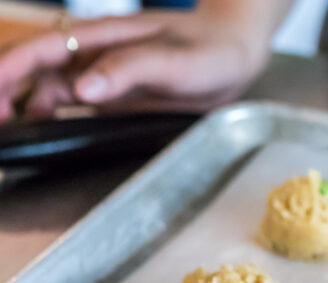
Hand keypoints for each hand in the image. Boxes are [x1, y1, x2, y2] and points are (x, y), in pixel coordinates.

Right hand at [0, 1, 291, 121]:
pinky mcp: (114, 97)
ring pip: (47, 88)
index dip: (12, 68)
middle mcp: (95, 56)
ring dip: (21, 105)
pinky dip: (47, 115)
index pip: (44, 49)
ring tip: (5, 130)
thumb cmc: (210, 51)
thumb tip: (83, 89)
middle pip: (35, 68)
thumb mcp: (175, 61)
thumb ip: (129, 70)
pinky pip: (70, 105)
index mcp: (103, 38)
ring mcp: (102, 77)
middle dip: (5, 88)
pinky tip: (35, 130)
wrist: (237, 56)